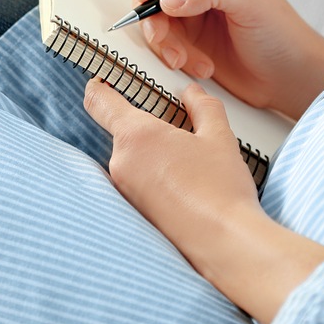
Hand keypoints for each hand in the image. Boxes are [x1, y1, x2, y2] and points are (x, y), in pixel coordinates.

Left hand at [84, 78, 323, 323]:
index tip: (102, 81)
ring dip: (154, 157)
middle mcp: (121, 163)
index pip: (100, 102)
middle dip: (148, 129)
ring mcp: (124, 191)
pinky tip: (186, 187)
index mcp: (136, 136)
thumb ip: (203, 107)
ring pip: (134, 160)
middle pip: (123, 133)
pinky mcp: (133, 213)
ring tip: (191, 166)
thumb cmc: (221, 190)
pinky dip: (156, 179)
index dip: (99, 87)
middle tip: (181, 132)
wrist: (225, 242)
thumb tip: (192, 93)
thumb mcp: (218, 136)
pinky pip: (138, 184)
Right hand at [132, 0, 323, 120]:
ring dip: (163, 39)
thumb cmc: (281, 34)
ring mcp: (190, 6)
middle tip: (159, 35)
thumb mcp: (252, 4)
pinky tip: (200, 67)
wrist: (289, 78)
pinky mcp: (186, 35)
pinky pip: (161, 39)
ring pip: (151, 12)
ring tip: (184, 60)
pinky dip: (171, 54)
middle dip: (151, 8)